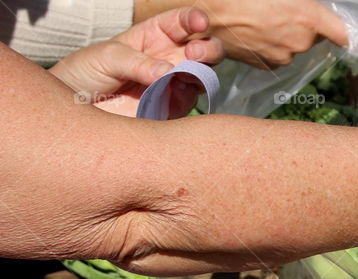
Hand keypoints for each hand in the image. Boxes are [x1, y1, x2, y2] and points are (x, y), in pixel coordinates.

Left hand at [50, 8, 222, 117]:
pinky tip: (172, 93)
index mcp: (155, 35)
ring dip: (202, 74)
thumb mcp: (108, 56)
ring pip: (204, 76)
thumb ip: (138, 62)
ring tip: (185, 75)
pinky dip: (187, 97)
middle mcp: (170, 58)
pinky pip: (190, 101)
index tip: (199, 22)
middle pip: (205, 49)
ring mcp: (174, 83)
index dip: (194, 19)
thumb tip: (168, 73)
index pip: (182, 22)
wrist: (77, 106)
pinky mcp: (172, 106)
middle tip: (194, 53)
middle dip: (208, 49)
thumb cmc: (88, 71)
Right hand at [136, 0, 347, 68]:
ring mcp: (283, 56)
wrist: (204, 12)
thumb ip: (307, 4)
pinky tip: (256, 29)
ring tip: (262, 15)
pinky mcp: (268, 65)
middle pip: (316, 35)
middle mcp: (300, 41)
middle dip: (306, 23)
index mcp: (306, 17)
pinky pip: (280, 52)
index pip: (347, 35)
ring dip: (287, 31)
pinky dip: (274, 42)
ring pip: (296, 44)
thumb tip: (312, 11)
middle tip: (282, 8)